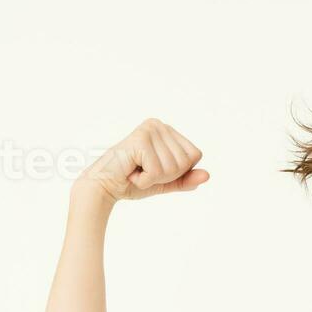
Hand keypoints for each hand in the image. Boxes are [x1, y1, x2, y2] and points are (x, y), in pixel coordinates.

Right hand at [77, 118, 209, 202]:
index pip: (195, 156)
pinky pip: (158, 171)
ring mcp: (150, 130)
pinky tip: (131, 172)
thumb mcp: (166, 182)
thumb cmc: (132, 181)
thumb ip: (186, 179)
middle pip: (186, 161)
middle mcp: (159, 125)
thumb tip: (207, 175)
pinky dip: (145, 179)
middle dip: (166, 176)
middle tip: (144, 171)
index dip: (178, 171)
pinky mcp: (141, 140)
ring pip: (173, 167)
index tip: (155, 170)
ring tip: (137, 171)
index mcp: (168, 130)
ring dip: (154, 178)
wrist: (104, 187)